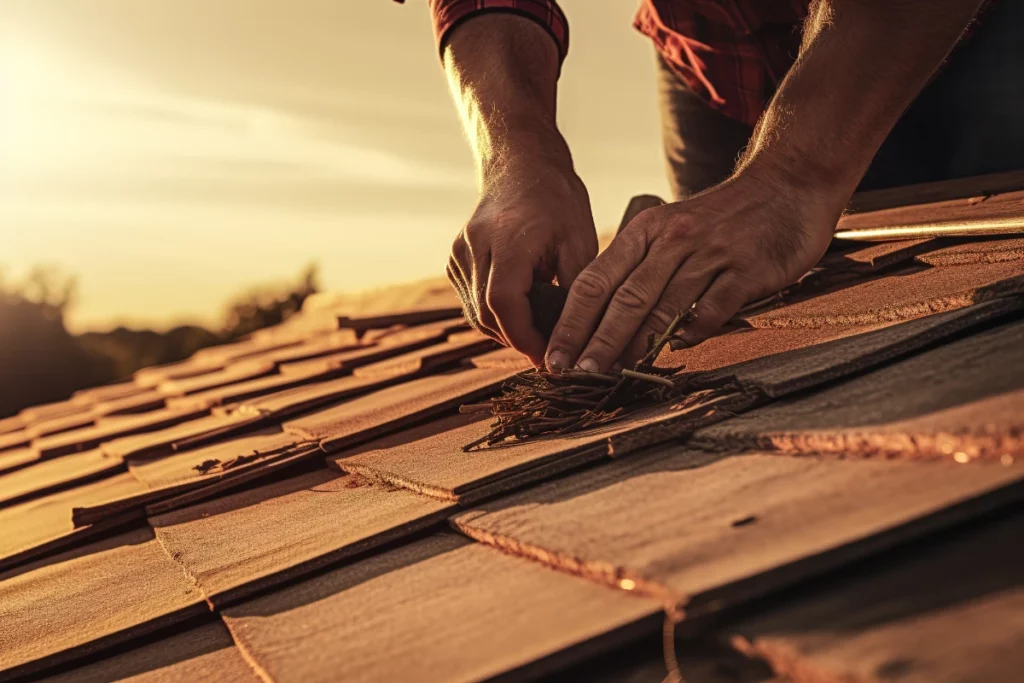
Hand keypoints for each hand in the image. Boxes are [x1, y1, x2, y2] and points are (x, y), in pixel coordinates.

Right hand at [448, 159, 597, 365]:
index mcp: (507, 239)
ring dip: (505, 331)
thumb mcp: (579, 239)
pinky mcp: (455, 258)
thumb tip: (575, 334)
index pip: (504, 303)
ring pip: (475, 313)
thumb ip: (575, 288)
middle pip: (486, 314)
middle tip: (549, 352)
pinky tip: (520, 315)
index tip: (548, 356)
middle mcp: (475, 246)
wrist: (520, 162)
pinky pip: (470, 300)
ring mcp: (460, 252)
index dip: (524, 337)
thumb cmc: (556, 198)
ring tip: (537, 336)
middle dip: (517, 339)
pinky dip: (493, 316)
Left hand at [544, 168, 845, 371]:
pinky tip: (679, 349)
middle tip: (575, 374)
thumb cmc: (723, 218)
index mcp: (645, 232)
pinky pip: (714, 306)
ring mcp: (709, 253)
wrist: (787, 185)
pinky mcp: (746, 268)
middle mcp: (672, 241)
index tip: (554, 356)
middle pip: (624, 298)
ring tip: (615, 375)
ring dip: (636, 345)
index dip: (572, 322)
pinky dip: (695, 329)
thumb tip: (603, 322)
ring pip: (664, 305)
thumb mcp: (671, 230)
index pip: (595, 281)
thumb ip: (641, 269)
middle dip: (596, 341)